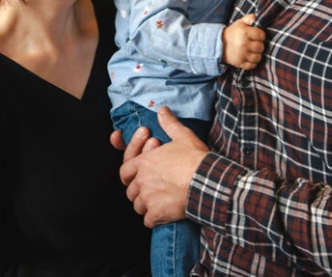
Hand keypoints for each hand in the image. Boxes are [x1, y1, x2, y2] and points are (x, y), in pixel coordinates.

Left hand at [119, 107, 208, 226]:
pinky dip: (154, 218)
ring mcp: (148, 199)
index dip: (131, 173)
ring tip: (158, 200)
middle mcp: (141, 181)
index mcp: (143, 163)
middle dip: (139, 190)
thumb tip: (162, 110)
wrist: (207, 180)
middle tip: (152, 187)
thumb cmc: (194, 158)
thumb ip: (169, 123)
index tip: (141, 172)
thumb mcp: (182, 136)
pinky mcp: (157, 214)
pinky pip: (148, 221)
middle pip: (131, 191)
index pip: (125, 171)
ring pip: (138, 206)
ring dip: (146, 204)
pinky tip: (163, 214)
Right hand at [223, 13, 264, 69]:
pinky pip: (252, 65)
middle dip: (259, 45)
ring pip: (258, 57)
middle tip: (254, 43)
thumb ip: (249, 18)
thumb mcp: (239, 23)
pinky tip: (249, 57)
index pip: (261, 35)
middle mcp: (244, 44)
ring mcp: (242, 55)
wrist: (218, 44)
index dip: (261, 35)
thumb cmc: (232, 33)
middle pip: (261, 47)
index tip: (257, 36)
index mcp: (244, 32)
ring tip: (253, 51)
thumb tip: (256, 17)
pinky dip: (253, 63)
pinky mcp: (239, 63)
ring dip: (257, 54)